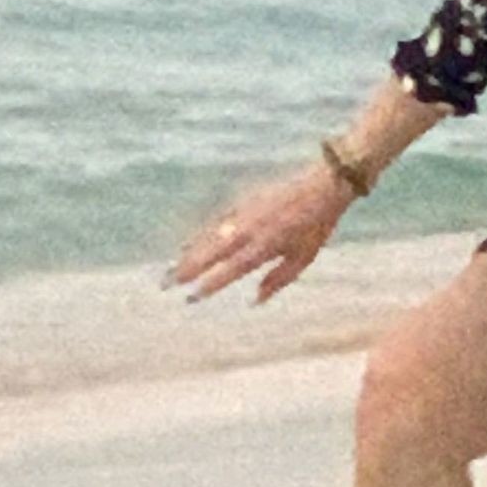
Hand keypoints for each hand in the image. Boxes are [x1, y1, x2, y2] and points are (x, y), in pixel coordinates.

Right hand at [169, 162, 350, 303]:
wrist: (321, 185)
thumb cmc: (315, 226)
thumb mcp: (303, 258)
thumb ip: (278, 280)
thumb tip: (255, 300)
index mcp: (265, 246)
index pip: (231, 269)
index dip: (210, 284)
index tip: (191, 297)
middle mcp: (249, 230)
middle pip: (211, 252)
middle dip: (186, 270)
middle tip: (166, 285)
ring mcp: (243, 213)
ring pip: (208, 236)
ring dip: (187, 254)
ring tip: (169, 271)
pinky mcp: (241, 201)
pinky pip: (215, 221)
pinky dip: (199, 235)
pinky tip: (186, 246)